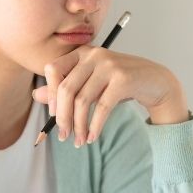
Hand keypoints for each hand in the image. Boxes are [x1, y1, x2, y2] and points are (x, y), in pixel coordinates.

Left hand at [33, 46, 189, 146]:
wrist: (156, 82)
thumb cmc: (120, 84)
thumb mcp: (92, 85)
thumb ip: (66, 89)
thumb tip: (37, 95)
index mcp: (82, 52)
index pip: (53, 69)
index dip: (50, 95)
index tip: (55, 116)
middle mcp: (94, 54)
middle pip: (66, 88)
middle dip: (62, 117)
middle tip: (63, 136)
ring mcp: (109, 65)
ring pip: (82, 100)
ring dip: (78, 125)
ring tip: (79, 141)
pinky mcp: (123, 79)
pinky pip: (102, 107)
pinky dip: (95, 126)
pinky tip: (92, 137)